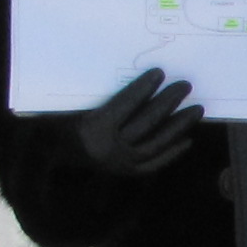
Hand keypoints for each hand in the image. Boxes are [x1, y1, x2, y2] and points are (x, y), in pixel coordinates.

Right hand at [73, 67, 205, 177]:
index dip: (143, 89)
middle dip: (168, 103)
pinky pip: (153, 164)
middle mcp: (109, 149)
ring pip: (155, 144)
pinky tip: (187, 138)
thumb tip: (130, 77)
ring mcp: (119, 164)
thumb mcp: (71, 106)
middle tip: (185, 86)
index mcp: (93, 129)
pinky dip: (172, 152)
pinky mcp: (125, 173)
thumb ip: (97, 95)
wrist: (50, 157)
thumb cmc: (60, 124)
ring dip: (178, 126)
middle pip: (146, 124)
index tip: (159, 73)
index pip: (125, 106)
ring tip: (196, 109)